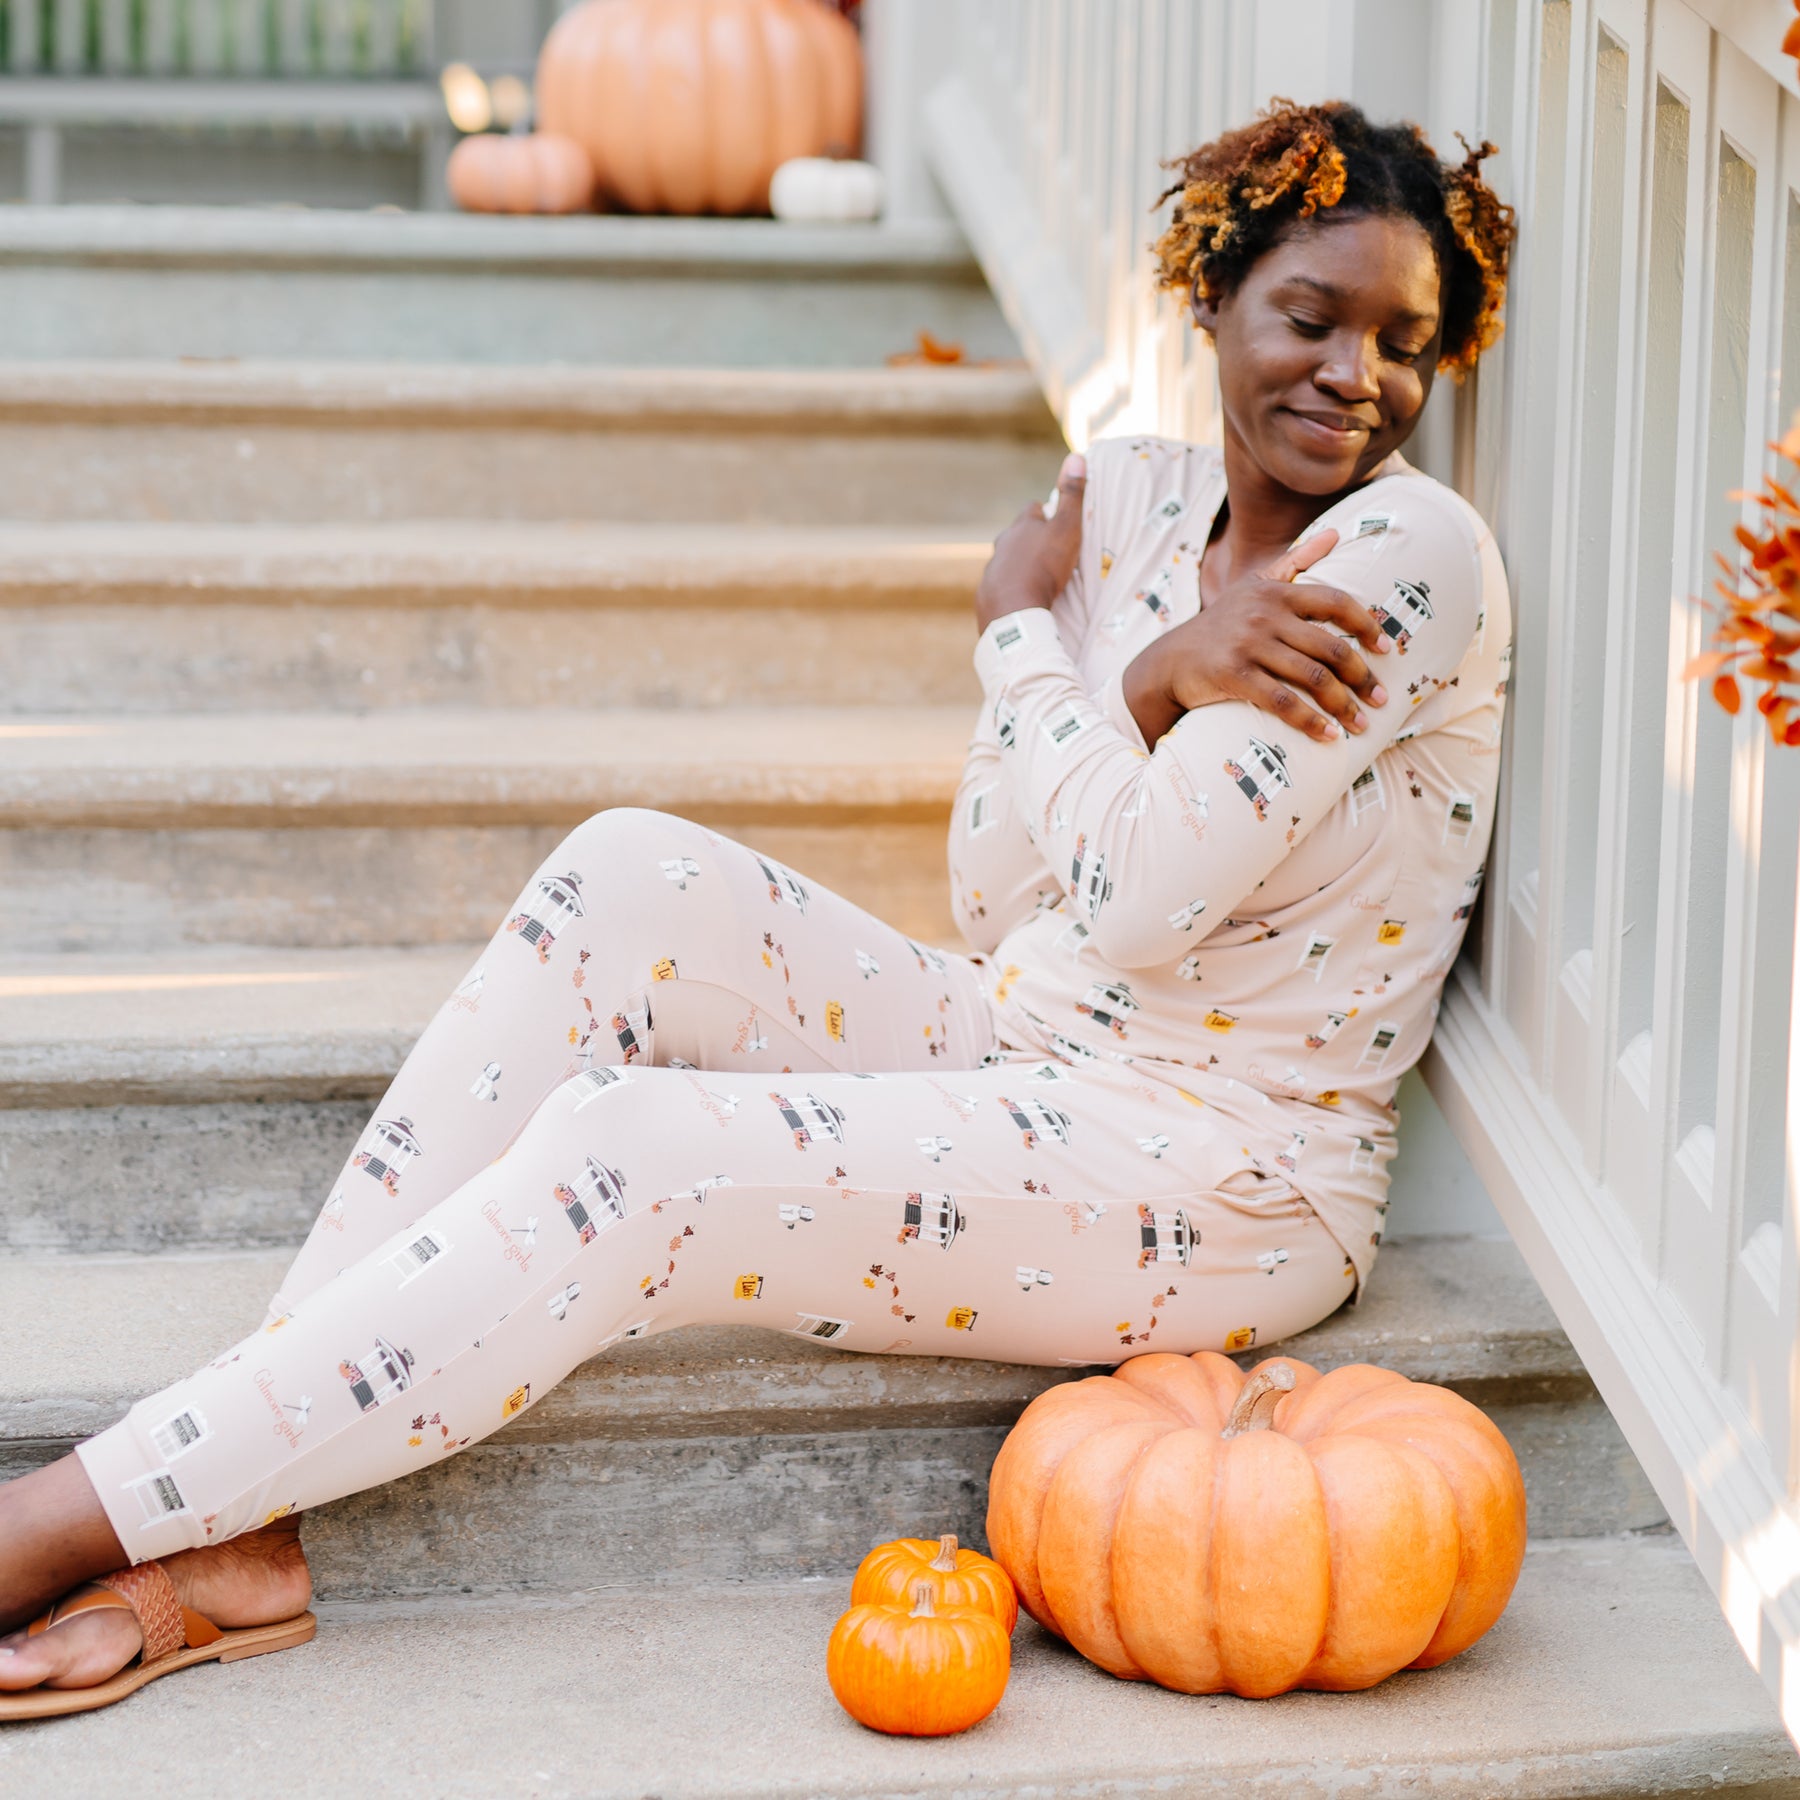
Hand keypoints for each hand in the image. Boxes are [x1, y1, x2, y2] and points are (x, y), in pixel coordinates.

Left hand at [973, 453, 1086, 632]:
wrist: (1014, 609)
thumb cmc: (1045, 565)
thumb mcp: (1066, 528)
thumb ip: (1072, 496)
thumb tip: (1076, 457)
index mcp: (1021, 527)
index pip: (1033, 510)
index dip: (1045, 514)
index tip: (1056, 521)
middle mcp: (1002, 544)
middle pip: (1016, 536)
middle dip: (1030, 541)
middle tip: (1049, 552)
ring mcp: (992, 570)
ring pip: (1006, 562)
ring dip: (1019, 566)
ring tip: (1036, 578)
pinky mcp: (987, 595)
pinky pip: (1000, 588)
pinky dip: (1011, 589)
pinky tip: (1022, 598)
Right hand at [1122, 528, 1390, 744]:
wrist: (1170, 660)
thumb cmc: (1221, 624)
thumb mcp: (1255, 585)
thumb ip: (1296, 561)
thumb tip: (1334, 533)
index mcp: (1276, 592)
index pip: (1335, 601)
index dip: (1366, 625)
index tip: (1386, 648)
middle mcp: (1265, 615)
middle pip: (1330, 646)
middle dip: (1361, 677)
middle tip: (1380, 700)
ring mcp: (1248, 646)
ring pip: (1311, 677)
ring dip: (1342, 705)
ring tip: (1360, 724)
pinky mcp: (1234, 676)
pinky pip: (1282, 702)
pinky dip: (1310, 721)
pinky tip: (1328, 736)